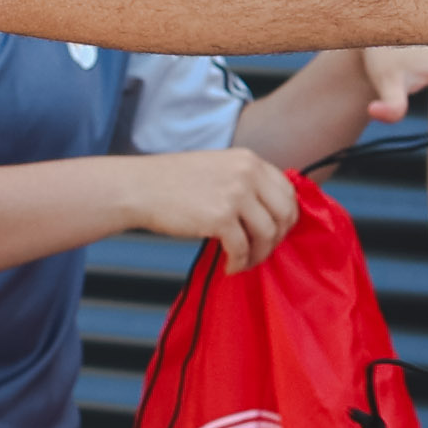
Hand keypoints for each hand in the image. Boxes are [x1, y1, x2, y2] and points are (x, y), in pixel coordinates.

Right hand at [129, 146, 300, 267]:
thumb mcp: (218, 168)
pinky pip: (243, 249)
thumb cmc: (173, 182)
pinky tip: (229, 267)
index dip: (286, 217)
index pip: (288, 191)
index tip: (274, 233)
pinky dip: (239, 263)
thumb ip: (245, 183)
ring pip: (268, 234)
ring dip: (259, 255)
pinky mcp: (220, 217)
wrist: (139, 187)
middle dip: (277, 238)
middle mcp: (247, 173)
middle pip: (285, 214)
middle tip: (261, 251)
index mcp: (249, 160)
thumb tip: (269, 215)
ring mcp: (235, 194)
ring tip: (244, 262)